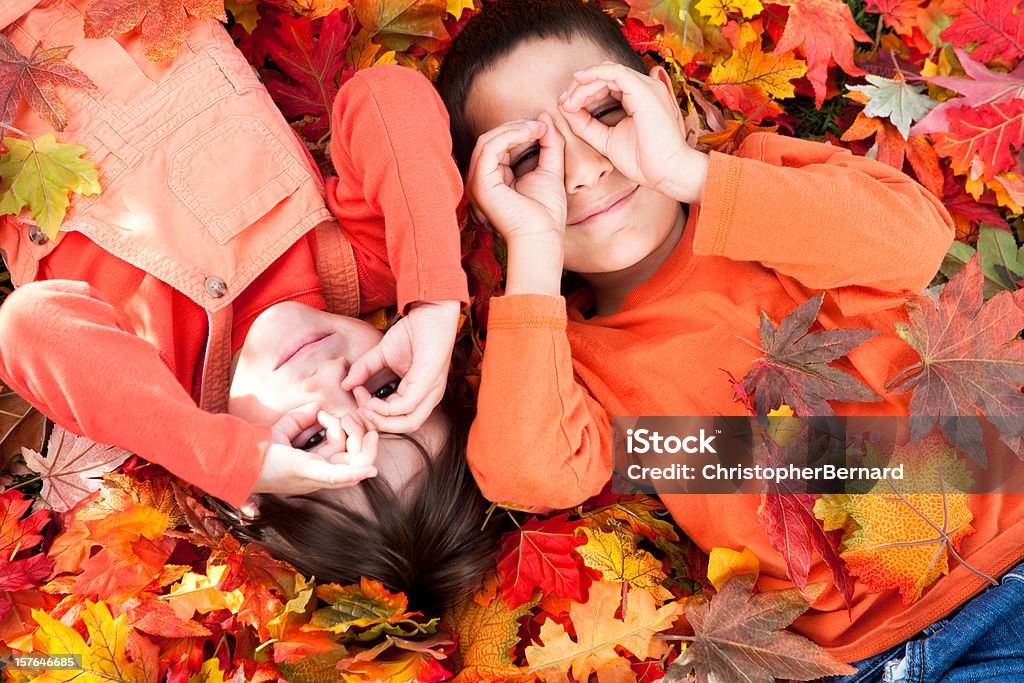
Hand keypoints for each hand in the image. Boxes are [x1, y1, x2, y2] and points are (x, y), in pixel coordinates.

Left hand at [253, 403, 378, 496]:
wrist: (235, 460)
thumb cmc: (257, 450)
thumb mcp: (283, 431)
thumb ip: (300, 419)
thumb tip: (318, 406)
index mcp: (317, 466)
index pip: (344, 448)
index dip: (341, 427)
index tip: (322, 412)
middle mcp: (321, 474)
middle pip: (355, 454)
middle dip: (360, 432)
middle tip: (348, 416)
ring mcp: (316, 475)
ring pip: (355, 461)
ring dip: (359, 438)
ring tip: (349, 420)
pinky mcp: (308, 472)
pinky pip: (339, 477)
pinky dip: (356, 473)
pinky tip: (370, 470)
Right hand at [341, 300, 459, 432]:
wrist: (430, 311)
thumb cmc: (412, 332)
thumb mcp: (382, 354)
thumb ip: (364, 370)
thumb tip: (344, 385)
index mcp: (419, 394)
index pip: (397, 418)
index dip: (373, 415)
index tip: (355, 397)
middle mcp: (428, 397)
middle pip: (404, 427)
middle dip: (376, 424)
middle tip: (357, 410)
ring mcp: (431, 391)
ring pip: (408, 422)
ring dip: (381, 419)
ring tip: (363, 405)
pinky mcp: (429, 381)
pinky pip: (408, 405)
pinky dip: (386, 408)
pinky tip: (370, 398)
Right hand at [466, 112, 567, 245]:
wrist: (543, 237)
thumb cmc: (546, 212)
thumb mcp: (550, 169)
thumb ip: (549, 144)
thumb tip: (544, 117)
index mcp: (494, 178)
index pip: (499, 145)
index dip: (519, 131)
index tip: (544, 127)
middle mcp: (481, 180)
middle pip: (491, 139)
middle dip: (516, 127)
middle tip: (541, 125)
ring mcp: (477, 182)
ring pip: (488, 140)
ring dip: (513, 129)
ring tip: (536, 128)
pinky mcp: (481, 183)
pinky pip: (489, 148)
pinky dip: (509, 136)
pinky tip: (529, 134)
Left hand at [559, 62, 708, 203]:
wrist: (665, 173)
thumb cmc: (643, 160)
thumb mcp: (607, 139)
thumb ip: (587, 125)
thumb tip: (566, 109)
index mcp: (639, 97)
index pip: (607, 83)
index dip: (583, 91)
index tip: (566, 107)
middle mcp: (645, 87)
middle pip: (605, 73)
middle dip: (580, 86)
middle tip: (564, 102)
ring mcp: (646, 86)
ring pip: (607, 71)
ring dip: (583, 84)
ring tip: (568, 102)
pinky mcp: (643, 90)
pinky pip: (613, 73)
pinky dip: (593, 77)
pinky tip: (579, 87)